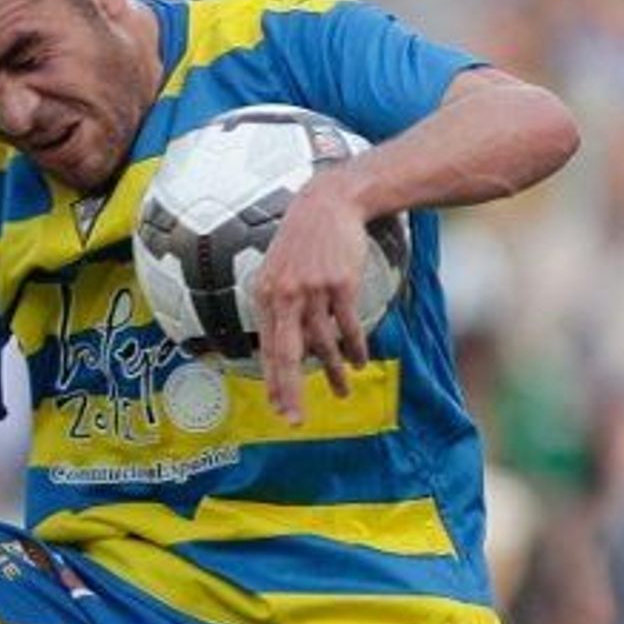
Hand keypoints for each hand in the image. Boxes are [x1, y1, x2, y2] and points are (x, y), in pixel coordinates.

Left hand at [252, 175, 370, 423]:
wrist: (328, 203)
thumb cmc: (302, 244)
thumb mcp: (278, 272)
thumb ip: (277, 308)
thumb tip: (283, 349)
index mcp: (264, 295)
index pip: (266, 349)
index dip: (273, 382)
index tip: (278, 409)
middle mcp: (284, 295)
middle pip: (286, 354)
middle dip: (290, 391)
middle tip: (294, 420)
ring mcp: (312, 289)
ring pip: (322, 343)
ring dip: (334, 371)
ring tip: (343, 391)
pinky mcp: (340, 283)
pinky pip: (348, 326)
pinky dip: (355, 347)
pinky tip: (359, 361)